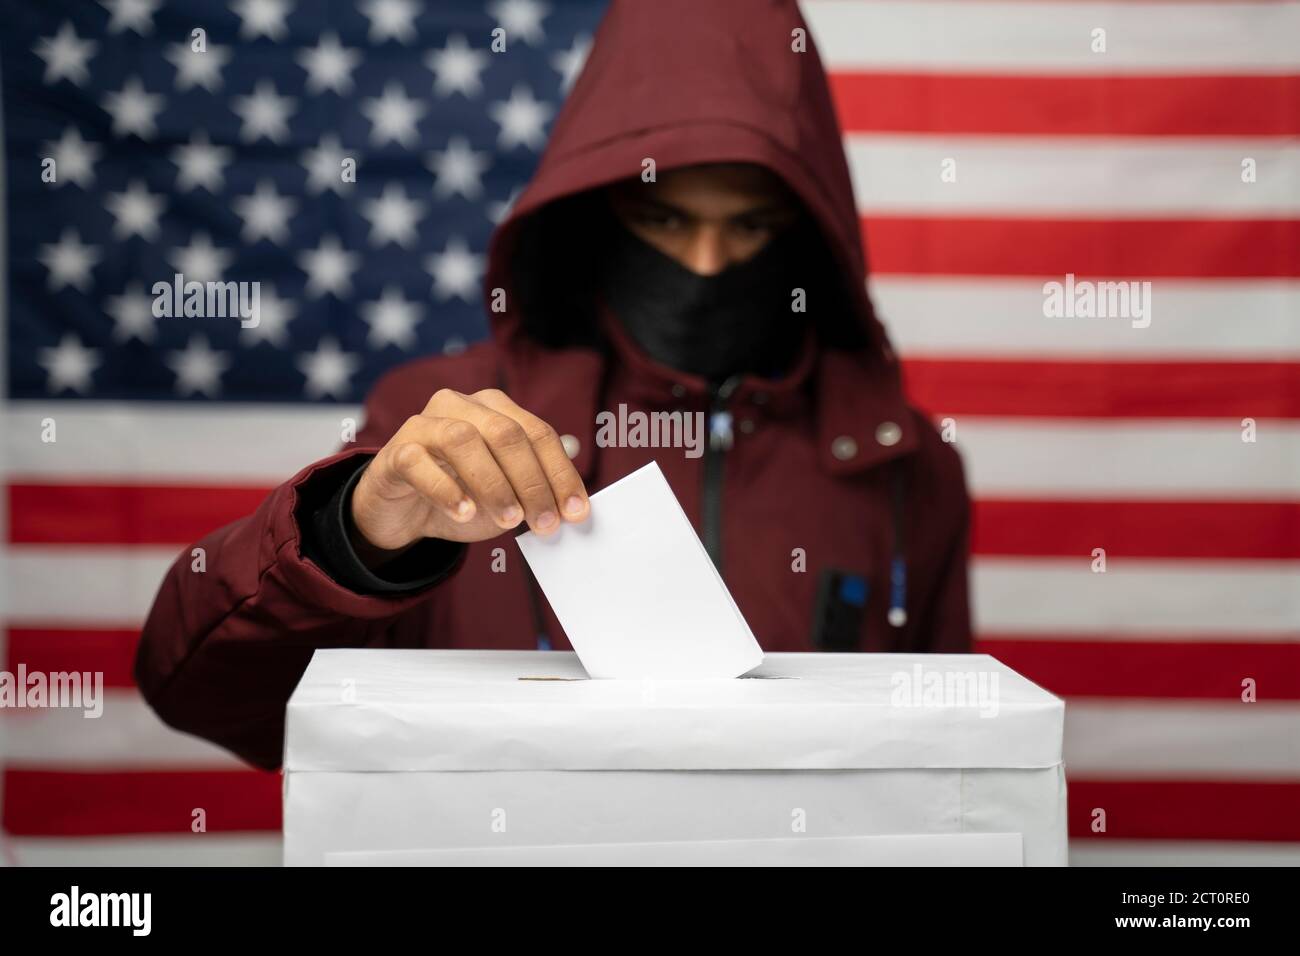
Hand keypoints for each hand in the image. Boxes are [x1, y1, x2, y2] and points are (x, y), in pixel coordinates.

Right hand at [350, 388, 589, 559]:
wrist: (403, 512)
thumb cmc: (461, 495)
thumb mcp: (507, 492)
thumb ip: (537, 483)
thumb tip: (574, 478)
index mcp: (494, 408)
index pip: (537, 433)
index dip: (560, 473)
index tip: (576, 512)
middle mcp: (460, 406)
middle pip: (505, 433)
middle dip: (532, 481)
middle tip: (545, 523)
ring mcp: (423, 424)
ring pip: (463, 439)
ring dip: (493, 484)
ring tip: (509, 521)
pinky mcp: (395, 451)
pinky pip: (419, 462)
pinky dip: (445, 489)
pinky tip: (463, 513)